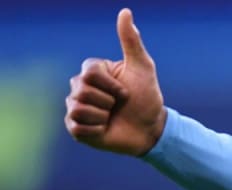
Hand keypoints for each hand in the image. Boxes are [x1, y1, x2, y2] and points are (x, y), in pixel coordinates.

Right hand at [65, 8, 166, 156]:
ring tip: (111, 117)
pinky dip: (96, 129)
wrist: (150, 130)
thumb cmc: (147, 98)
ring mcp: (76, 108)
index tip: (126, 92)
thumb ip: (131, 41)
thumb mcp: (143, 68)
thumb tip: (125, 11)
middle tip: (118, 106)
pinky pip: (77, 126)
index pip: (89, 72)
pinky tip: (105, 129)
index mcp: (92, 72)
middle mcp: (79, 87)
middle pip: (82, 90)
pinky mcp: (76, 129)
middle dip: (108, 100)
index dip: (112, 85)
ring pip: (79, 108)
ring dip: (103, 115)